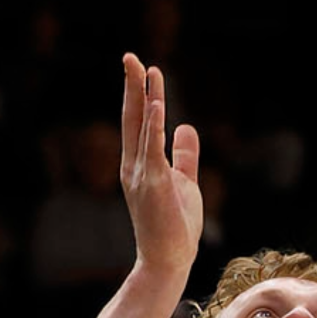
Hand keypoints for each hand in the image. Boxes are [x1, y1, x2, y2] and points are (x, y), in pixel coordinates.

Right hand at [119, 54, 201, 277]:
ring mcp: (141, 174)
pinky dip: (153, 125)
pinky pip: (152, 148)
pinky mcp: (154, 184)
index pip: (136, 122)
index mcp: (138, 164)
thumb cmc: (174, 226)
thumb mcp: (183, 181)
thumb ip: (184, 154)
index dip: (140, 94)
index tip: (144, 68)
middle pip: (131, 117)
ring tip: (145, 69)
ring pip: (141, 127)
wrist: (168, 260)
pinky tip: (155, 104)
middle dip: (132, 86)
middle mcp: (134, 165)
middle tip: (131, 56)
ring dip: (144, 97)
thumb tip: (185, 125)